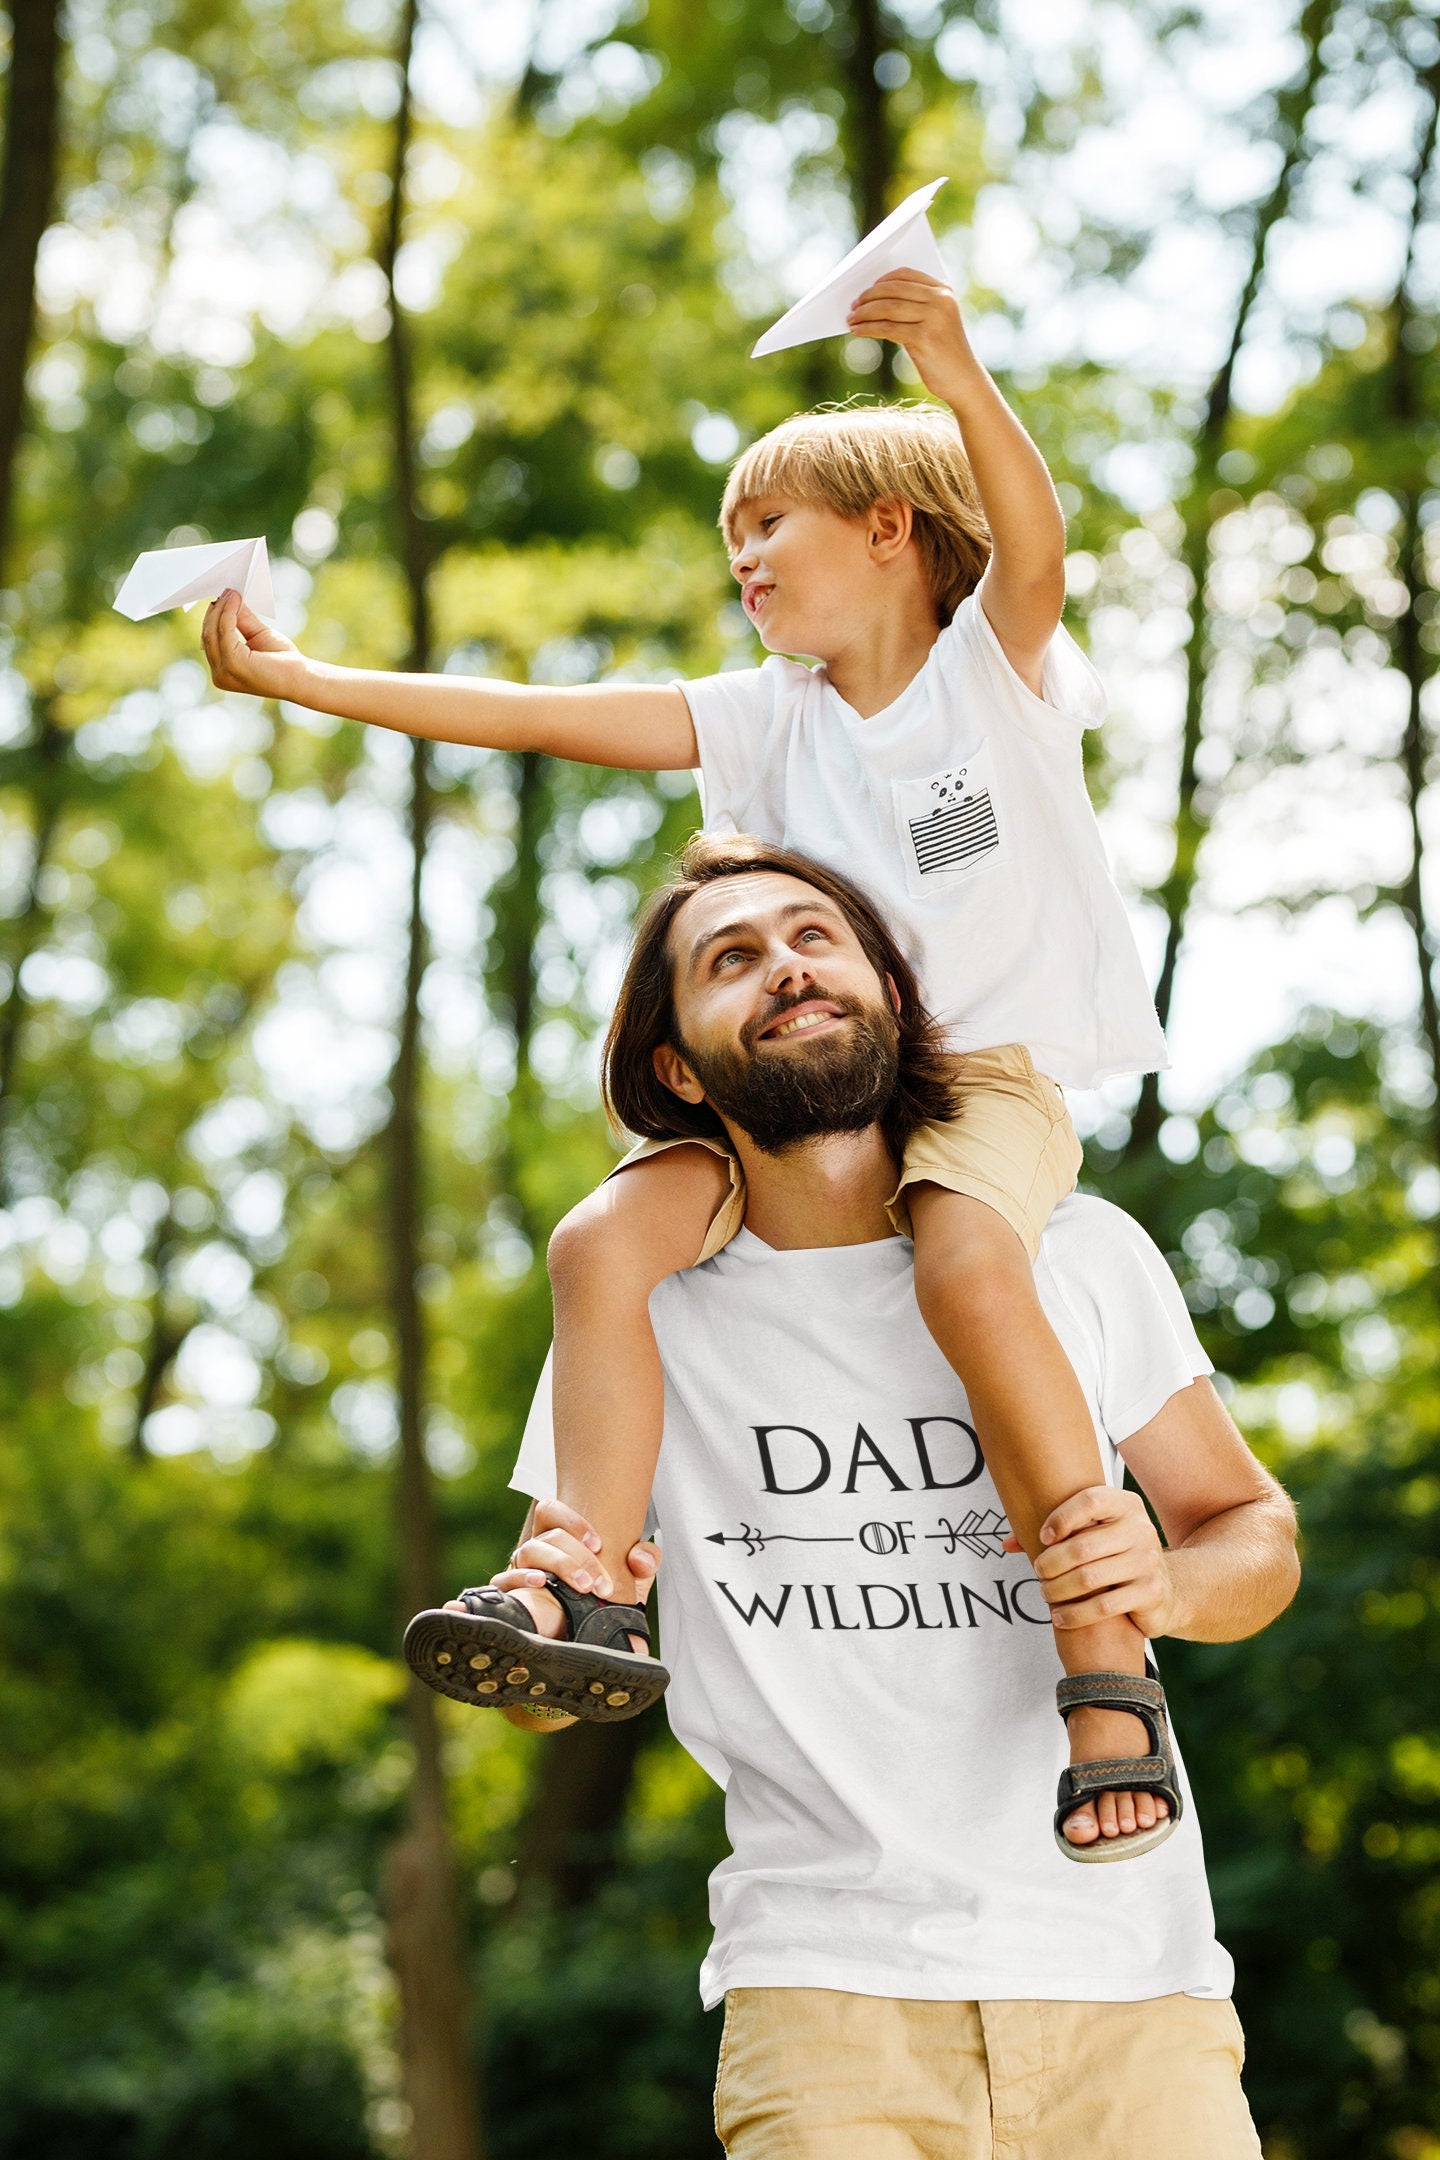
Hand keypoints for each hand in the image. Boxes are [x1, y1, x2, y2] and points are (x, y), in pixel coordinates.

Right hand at [202, 587, 309, 700]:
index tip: (222, 598)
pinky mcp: (233, 663)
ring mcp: (224, 671)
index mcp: (222, 673)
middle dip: (216, 611)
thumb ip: (241, 620)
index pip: (210, 641)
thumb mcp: (257, 635)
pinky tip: (236, 601)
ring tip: (232, 593)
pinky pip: (225, 631)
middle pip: (208, 635)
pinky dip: (228, 613)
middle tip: (226, 592)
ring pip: (213, 632)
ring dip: (222, 609)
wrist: (302, 678)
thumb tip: (230, 598)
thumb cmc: (283, 662)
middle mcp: (219, 676)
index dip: (214, 618)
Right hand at [482, 1497, 660, 1604]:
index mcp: (560, 1538)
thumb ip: (645, 1561)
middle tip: (597, 1582)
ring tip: (581, 1586)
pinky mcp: (511, 1595)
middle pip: (547, 1535)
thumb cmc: (606, 1599)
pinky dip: (519, 1577)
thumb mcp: (633, 1581)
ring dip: (558, 1565)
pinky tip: (540, 1583)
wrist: (590, 1638)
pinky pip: (503, 1580)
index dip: (572, 1521)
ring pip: (528, 1551)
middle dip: (576, 1556)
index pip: (552, 1510)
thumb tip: (640, 1558)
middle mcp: (538, 1550)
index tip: (598, 1544)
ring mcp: (521, 1570)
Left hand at [844, 270, 974, 400]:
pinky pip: (888, 328)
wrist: (963, 380)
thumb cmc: (943, 352)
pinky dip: (868, 328)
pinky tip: (857, 331)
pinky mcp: (924, 337)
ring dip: (864, 313)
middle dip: (868, 296)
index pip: (906, 274)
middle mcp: (940, 300)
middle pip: (894, 289)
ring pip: (888, 308)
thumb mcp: (934, 322)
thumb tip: (874, 300)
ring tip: (851, 319)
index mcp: (943, 291)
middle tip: (852, 305)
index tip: (865, 290)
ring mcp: (934, 318)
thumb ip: (914, 307)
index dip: (881, 280)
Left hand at [1008, 1486, 1178, 1639]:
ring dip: (1058, 1589)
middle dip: (1051, 1563)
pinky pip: (1104, 1605)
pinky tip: (1060, 1617)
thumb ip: (1053, 1534)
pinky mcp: (1150, 1592)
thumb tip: (1007, 1543)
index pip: (1091, 1500)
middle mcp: (1141, 1530)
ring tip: (1045, 1593)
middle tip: (1038, 1573)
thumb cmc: (1115, 1557)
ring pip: (1090, 1578)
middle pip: (1084, 1545)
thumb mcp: (1094, 1536)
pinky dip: (1075, 1614)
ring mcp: (1149, 1561)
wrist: (1165, 1589)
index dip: (1061, 1517)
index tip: (1042, 1537)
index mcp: (1126, 1505)